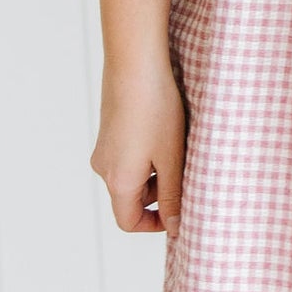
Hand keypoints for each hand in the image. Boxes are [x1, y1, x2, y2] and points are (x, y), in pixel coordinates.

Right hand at [91, 59, 188, 233]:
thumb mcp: (172, 158)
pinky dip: (147, 155)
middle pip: (130, 199)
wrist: (134, 63)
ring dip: (156, 172)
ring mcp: (104, 147)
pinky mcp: (109, 130)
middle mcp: (104, 167)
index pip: (129, 222)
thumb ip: (173, 197)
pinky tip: (166, 132)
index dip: (155, 225)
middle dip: (160, 195)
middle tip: (188, 174)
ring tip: (180, 149)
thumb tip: (174, 228)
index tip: (179, 212)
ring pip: (131, 176)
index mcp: (118, 180)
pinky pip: (127, 155)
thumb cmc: (156, 110)